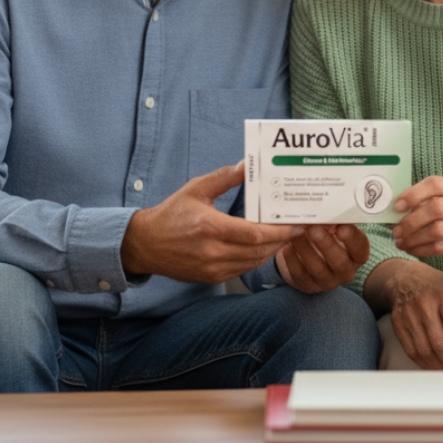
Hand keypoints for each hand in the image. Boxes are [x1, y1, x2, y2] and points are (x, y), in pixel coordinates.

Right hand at [121, 163, 301, 283]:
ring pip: (253, 262)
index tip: (295, 224)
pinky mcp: (211, 277)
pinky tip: (263, 247)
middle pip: (258, 251)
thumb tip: (246, 166)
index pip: (254, 234)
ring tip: (284, 237)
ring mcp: (212, 268)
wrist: (146, 244)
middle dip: (281, 241)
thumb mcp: (195, 189)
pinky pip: (242, 270)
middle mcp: (212, 251)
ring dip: (271, 251)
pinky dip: (256, 259)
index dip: (278, 231)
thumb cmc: (171, 214)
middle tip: (296, 229)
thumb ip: (223, 178)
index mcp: (210, 227)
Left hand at [275, 224, 370, 293]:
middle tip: (313, 228)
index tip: (341, 227)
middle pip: (339, 262)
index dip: (351, 239)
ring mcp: (328, 281)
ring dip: (305, 249)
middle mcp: (345, 271)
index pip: (359, 248)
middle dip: (325, 244)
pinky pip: (300, 275)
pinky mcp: (309, 286)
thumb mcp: (333, 228)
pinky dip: (293, 261)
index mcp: (356, 254)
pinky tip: (287, 248)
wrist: (308, 255)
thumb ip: (333, 220)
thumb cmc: (325, 236)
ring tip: (295, 234)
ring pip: (318, 268)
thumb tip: (325, 206)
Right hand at [372, 259, 442, 370]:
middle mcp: (424, 305)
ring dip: (440, 367)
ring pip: (424, 350)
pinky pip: (412, 351)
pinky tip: (437, 368)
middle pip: (439, 342)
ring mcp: (408, 315)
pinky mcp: (398, 325)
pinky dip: (425, 364)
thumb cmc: (439, 288)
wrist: (406, 279)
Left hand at [392, 176, 442, 269]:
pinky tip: (413, 250)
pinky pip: (440, 248)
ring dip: (413, 239)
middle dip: (410, 222)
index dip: (413, 194)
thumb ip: (426, 202)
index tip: (397, 207)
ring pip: (435, 231)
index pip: (434, 184)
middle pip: (434, 209)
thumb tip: (396, 211)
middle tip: (396, 231)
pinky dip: (421, 250)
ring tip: (401, 242)